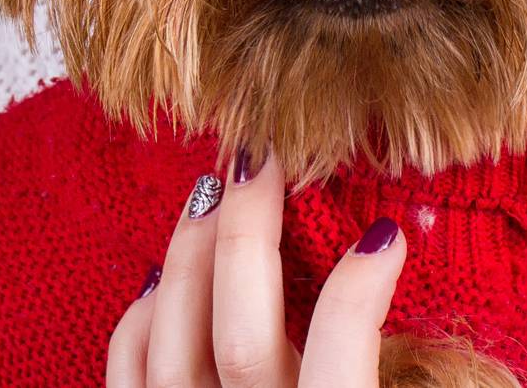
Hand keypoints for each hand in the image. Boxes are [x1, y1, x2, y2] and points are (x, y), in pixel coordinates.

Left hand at [106, 151, 406, 386]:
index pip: (342, 349)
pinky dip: (142, 315)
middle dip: (249, 233)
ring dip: (191, 254)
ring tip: (214, 192)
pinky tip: (164, 275)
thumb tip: (400, 263)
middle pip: (242, 333)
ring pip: (172, 340)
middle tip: (264, 159)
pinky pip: (127, 368)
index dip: (361, 287)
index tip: (385, 232)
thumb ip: (393, 362)